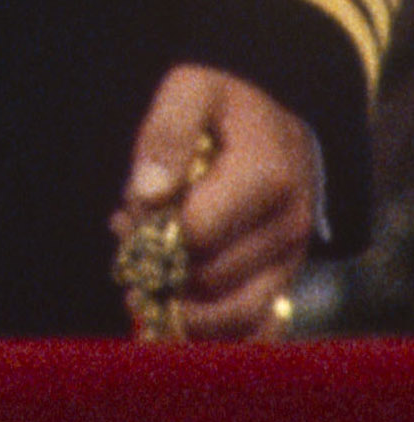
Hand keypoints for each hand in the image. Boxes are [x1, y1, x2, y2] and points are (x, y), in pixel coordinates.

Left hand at [112, 63, 318, 338]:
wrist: (279, 126)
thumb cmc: (228, 107)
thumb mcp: (193, 90)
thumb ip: (166, 133)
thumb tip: (148, 194)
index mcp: (267, 177)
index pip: (198, 231)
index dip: (154, 229)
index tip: (130, 212)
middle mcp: (288, 227)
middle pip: (211, 277)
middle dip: (163, 266)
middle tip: (133, 240)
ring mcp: (291, 261)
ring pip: (232, 315)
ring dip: (180, 306)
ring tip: (146, 279)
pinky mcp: (285, 283)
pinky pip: (254, 331)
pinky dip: (211, 331)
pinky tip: (176, 310)